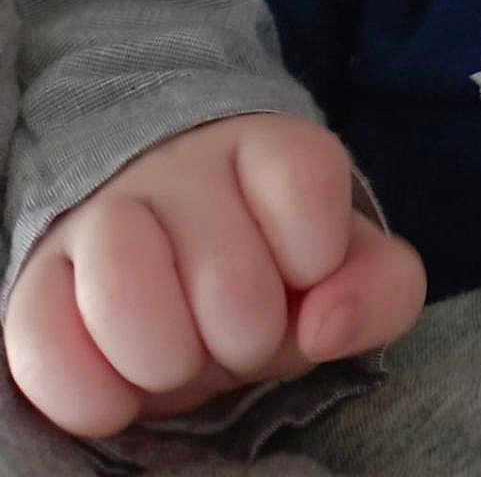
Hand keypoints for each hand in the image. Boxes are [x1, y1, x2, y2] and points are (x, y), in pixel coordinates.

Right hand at [3, 113, 425, 438]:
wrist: (175, 263)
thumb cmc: (274, 268)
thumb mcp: (348, 275)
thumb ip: (378, 289)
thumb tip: (325, 322)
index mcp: (265, 149)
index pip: (303, 175)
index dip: (314, 250)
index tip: (306, 270)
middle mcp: (178, 166)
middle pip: (225, 264)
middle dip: (245, 330)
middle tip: (239, 334)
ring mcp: (100, 216)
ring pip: (122, 282)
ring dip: (165, 357)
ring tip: (178, 363)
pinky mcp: (37, 280)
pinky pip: (39, 337)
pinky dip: (86, 391)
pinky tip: (121, 396)